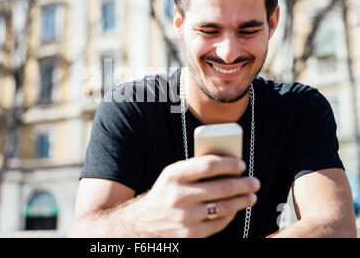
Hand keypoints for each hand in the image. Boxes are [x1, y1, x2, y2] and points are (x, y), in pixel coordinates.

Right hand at [133, 155, 259, 236]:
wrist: (143, 222)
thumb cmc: (164, 194)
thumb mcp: (172, 175)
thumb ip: (194, 168)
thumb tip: (227, 164)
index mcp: (173, 175)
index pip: (208, 165)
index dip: (229, 164)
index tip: (241, 164)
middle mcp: (179, 195)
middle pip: (221, 187)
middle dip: (243, 184)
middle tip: (254, 182)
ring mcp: (185, 216)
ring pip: (224, 207)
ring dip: (242, 201)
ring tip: (251, 196)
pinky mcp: (190, 233)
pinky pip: (218, 223)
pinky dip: (230, 215)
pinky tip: (235, 209)